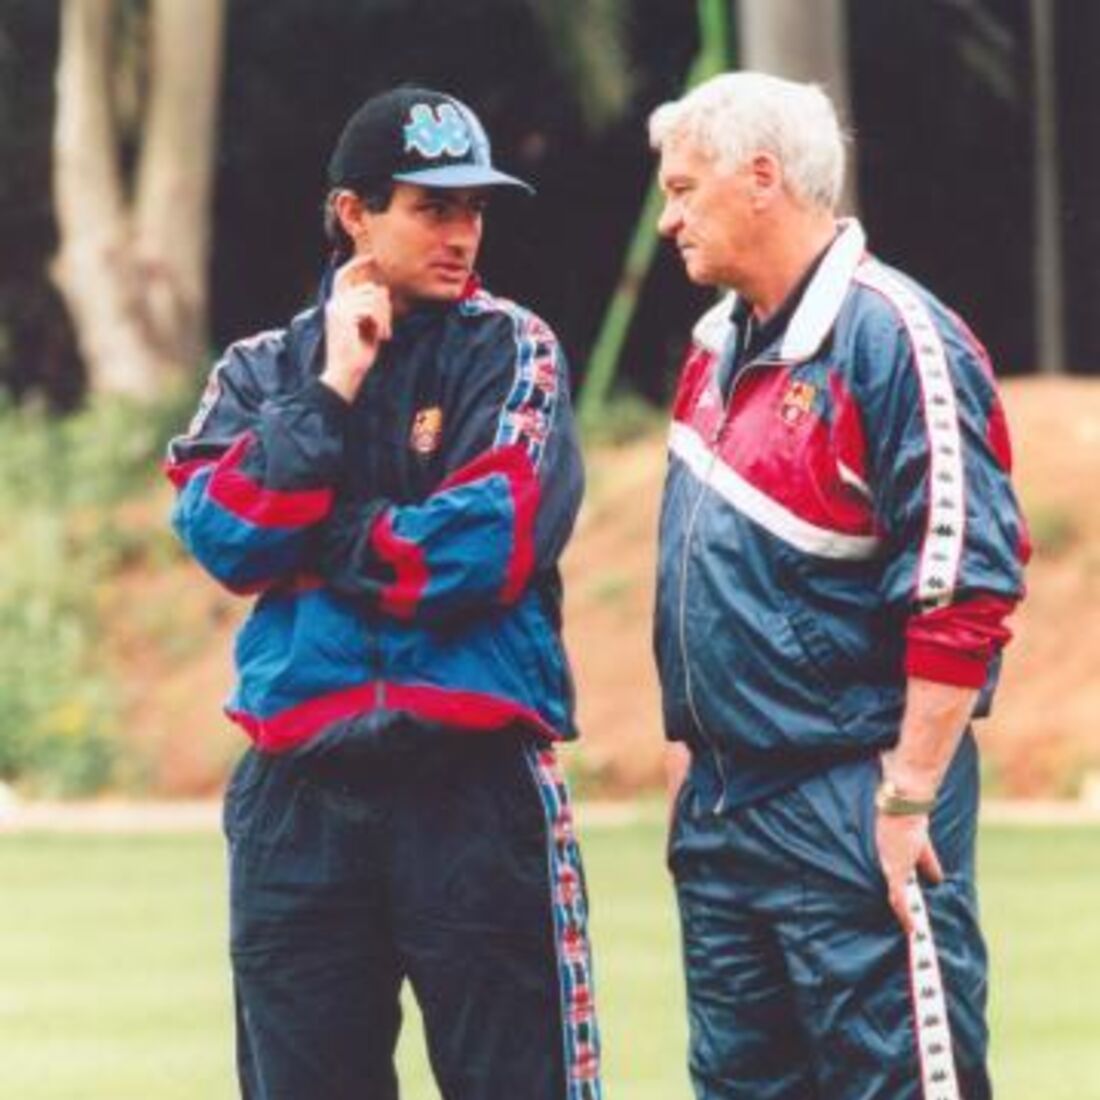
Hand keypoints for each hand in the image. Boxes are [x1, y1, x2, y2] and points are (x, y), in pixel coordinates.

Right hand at [321, 256, 391, 402]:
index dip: (358, 265)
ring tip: (384, 335)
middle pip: (369, 289)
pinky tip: (381, 337)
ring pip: (373, 298)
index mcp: (336, 306)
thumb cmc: (357, 356)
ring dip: (385, 317)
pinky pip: (371, 309)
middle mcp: (334, 304)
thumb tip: (382, 290)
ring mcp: (338, 309)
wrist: (344, 374)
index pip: (344, 276)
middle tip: (386, 329)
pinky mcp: (344, 317)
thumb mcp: (367, 328)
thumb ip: (372, 309)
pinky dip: (381, 323)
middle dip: (385, 307)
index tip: (372, 258)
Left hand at [875, 810, 943, 933]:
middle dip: (906, 922)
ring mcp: (892, 871)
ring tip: (916, 940)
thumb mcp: (921, 850)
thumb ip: (929, 865)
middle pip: (896, 902)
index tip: (912, 928)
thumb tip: (939, 881)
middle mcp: (890, 870)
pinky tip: (913, 928)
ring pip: (898, 903)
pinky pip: (900, 897)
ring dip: (907, 922)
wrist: (904, 808)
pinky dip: (906, 914)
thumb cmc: (909, 824)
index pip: (898, 894)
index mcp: (894, 867)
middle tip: (915, 940)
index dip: (905, 912)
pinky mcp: (896, 870)